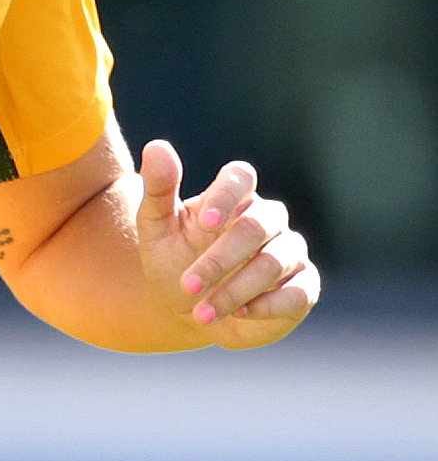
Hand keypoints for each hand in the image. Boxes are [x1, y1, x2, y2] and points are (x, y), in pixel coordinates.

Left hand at [134, 139, 316, 348]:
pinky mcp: (304, 286)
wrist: (186, 311)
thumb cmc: (172, 261)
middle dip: (220, 259)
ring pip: (274, 262)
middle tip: (187, 285)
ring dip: (235, 290)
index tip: (203, 224)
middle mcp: (268, 220)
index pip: (242, 177)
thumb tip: (157, 146)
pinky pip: (299, 291)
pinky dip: (268, 305)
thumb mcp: (156, 228)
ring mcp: (290, 252)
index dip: (226, 196)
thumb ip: (159, 189)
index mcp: (234, 198)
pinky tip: (241, 314)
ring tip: (201, 313)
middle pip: (257, 226)